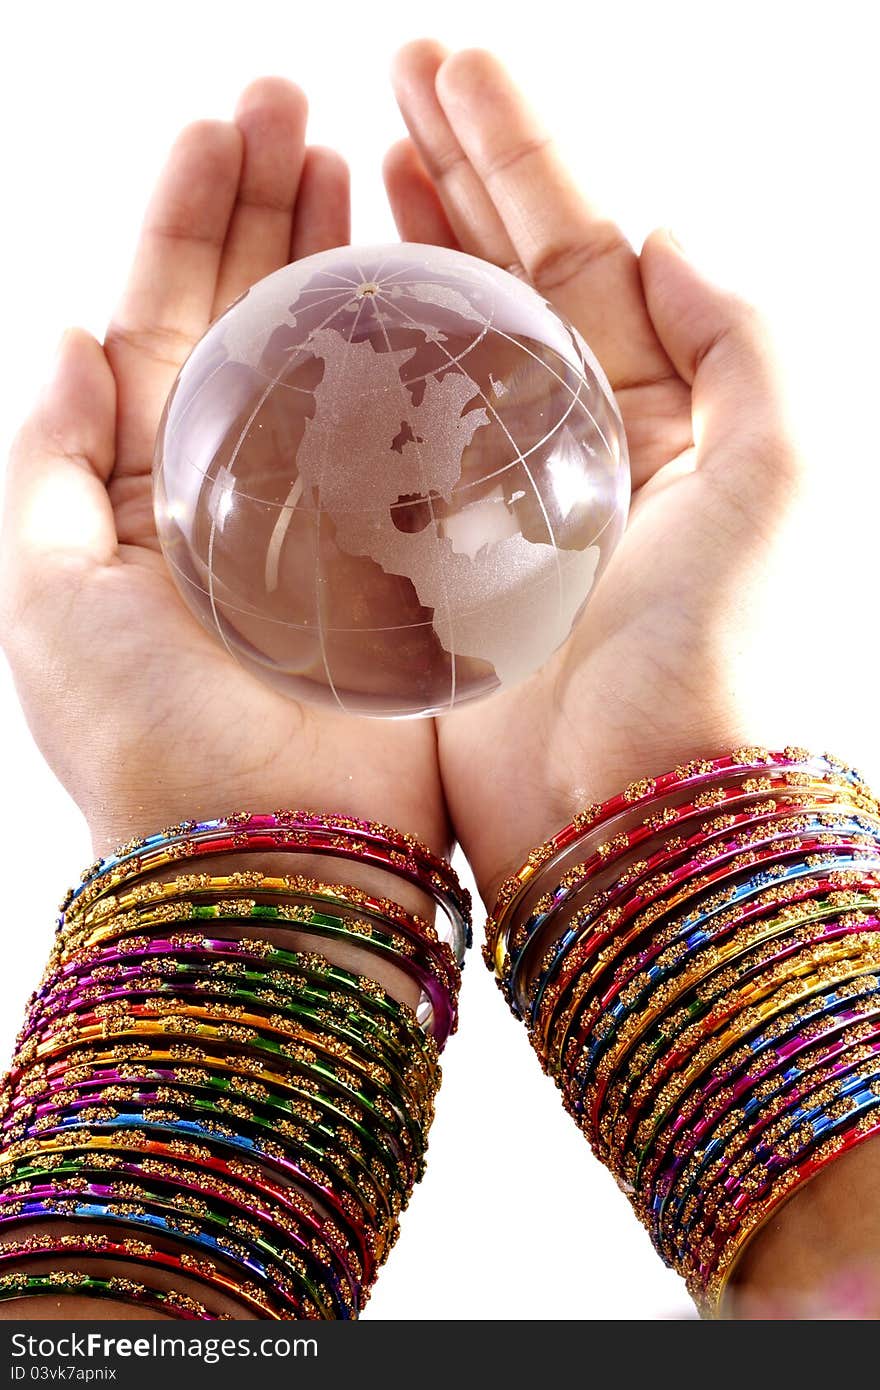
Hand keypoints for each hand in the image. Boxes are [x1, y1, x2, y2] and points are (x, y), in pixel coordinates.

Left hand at [0, 79, 447, 864]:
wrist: (275, 861)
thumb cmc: (147, 742)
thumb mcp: (46, 591)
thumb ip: (50, 461)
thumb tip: (67, 336)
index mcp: (144, 492)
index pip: (163, 325)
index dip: (187, 224)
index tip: (221, 128)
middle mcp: (239, 496)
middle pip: (252, 326)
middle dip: (269, 214)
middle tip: (302, 109)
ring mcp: (331, 522)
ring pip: (338, 366)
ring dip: (344, 265)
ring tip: (365, 165)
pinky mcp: (408, 559)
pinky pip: (416, 440)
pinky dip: (424, 363)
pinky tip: (436, 288)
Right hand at [385, 40, 872, 1314]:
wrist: (624, 811)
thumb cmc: (711, 654)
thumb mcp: (779, 470)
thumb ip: (745, 336)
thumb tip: (669, 233)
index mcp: (660, 416)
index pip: (583, 253)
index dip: (521, 155)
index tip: (450, 71)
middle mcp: (576, 448)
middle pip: (508, 281)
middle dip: (452, 175)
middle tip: (384, 82)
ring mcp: (493, 504)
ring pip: (438, 350)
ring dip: (401, 252)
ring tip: (353, 162)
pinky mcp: (426, 563)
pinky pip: (383, 447)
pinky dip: (354, 374)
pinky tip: (322, 308)